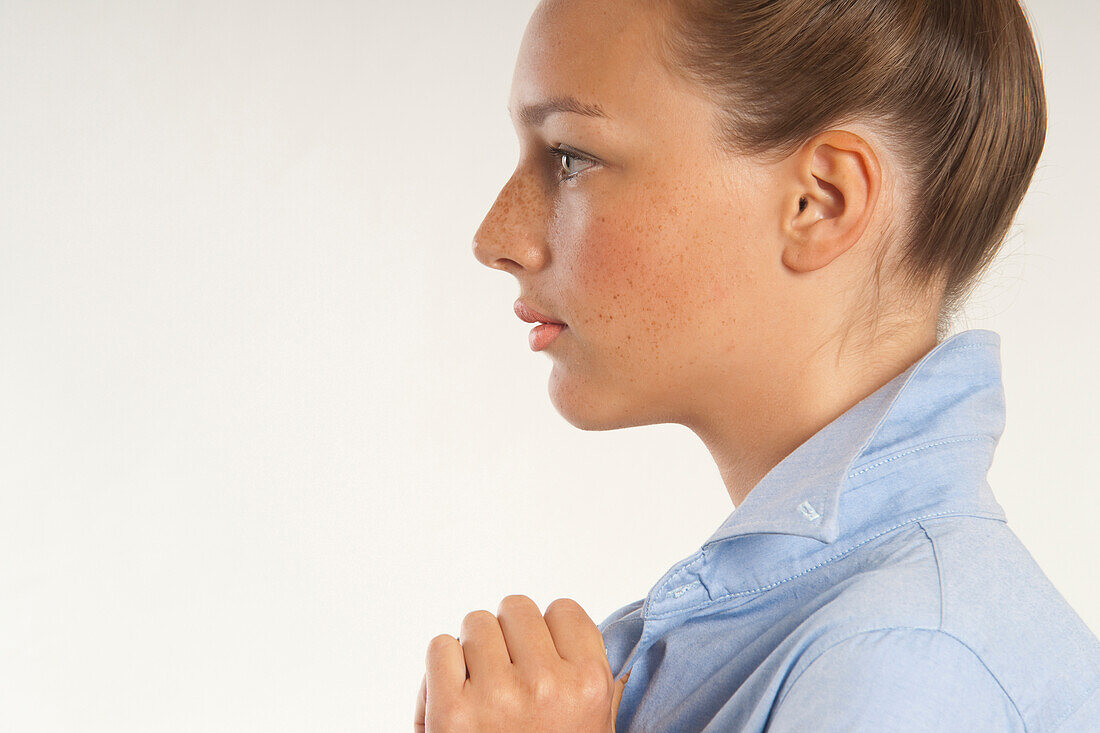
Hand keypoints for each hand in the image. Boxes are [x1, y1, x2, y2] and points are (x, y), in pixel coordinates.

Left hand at [414, 595, 630, 731]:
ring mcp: (496, 696)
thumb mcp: (595, 728)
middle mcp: (546, 684)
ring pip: (475, 624)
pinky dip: (442, 667)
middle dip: (508, 637)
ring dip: (473, 651)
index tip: (543, 659)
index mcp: (588, 684)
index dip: (548, 634)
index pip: (563, 610)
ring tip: (482, 690)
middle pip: (516, 609)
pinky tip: (458, 698)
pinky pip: (439, 647)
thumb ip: (600, 686)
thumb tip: (609, 653)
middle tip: (508, 674)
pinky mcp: (449, 712)